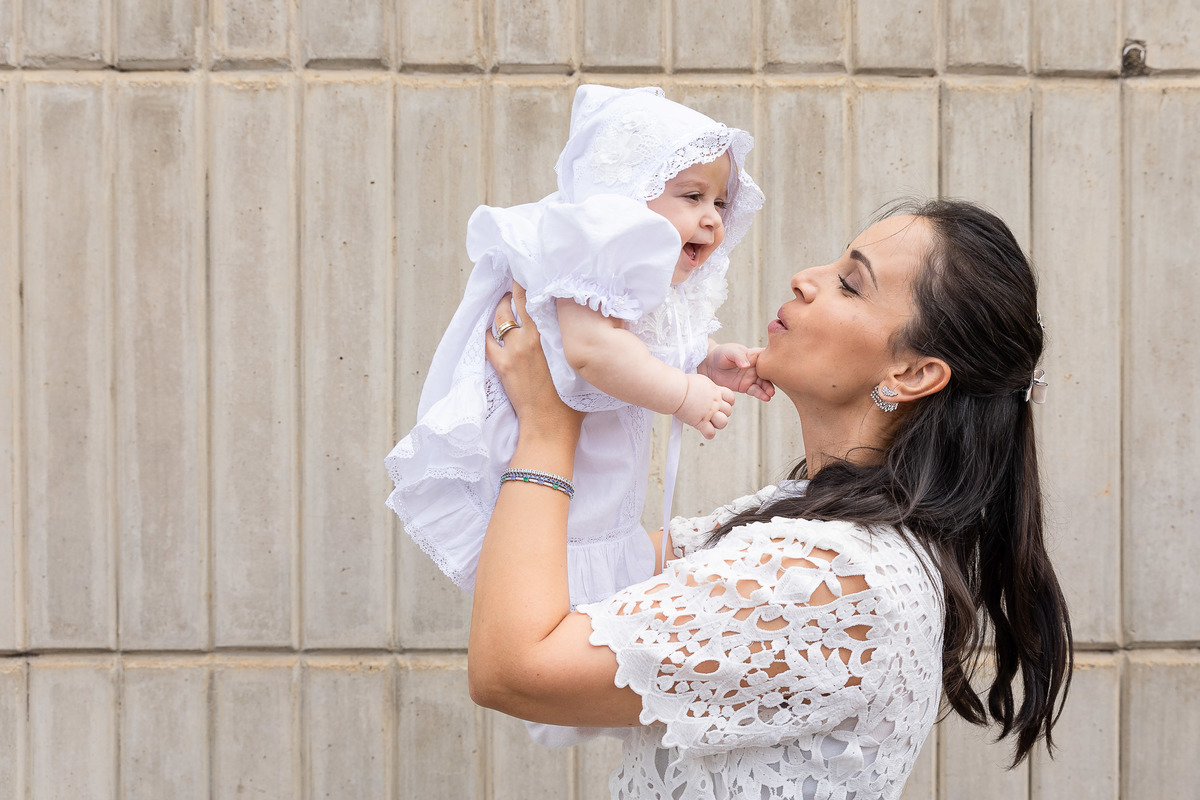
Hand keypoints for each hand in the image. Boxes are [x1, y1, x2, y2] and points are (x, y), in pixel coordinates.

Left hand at [484, 285, 584, 437]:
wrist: (550, 425)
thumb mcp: (580, 363)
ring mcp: (513, 350)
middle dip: (515, 288)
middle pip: (518, 301)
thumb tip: (584, 326)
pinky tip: (493, 329)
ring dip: (502, 307)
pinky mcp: (501, 365)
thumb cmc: (572, 400)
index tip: (534, 270)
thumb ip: (577, 341)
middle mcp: (530, 337)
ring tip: (505, 303)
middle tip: (517, 281)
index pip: (538, 298)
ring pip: (501, 317)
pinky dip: (490, 332)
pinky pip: (488, 340)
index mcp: (551, 334)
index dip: (533, 281)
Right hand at [673, 373, 734, 439]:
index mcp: (715, 391)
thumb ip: (705, 387)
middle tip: (711, 413)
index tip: (719, 403)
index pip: (731, 398)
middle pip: (728, 411)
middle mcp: (715, 402)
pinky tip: (702, 429)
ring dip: (717, 424)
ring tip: (708, 421)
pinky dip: (707, 434)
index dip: (727, 402)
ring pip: (723, 422)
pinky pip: (711, 433)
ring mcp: (709, 412)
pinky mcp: (701, 422)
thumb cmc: (683, 385)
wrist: (676, 390)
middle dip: (721, 413)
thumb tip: (702, 389)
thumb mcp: (699, 381)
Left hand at [702, 343, 774, 401]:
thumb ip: (738, 357)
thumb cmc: (721, 354)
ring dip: (769, 388)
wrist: (709, 365)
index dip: (775, 360)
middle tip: (776, 383)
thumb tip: (747, 365)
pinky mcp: (746, 386)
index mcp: (754, 355)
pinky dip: (761, 394)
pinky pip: (756, 391)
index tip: (780, 365)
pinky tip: (766, 398)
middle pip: (769, 372)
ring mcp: (751, 377)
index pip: (767, 356)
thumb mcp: (729, 352)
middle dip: (774, 378)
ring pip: (764, 383)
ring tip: (770, 393)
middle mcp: (755, 367)